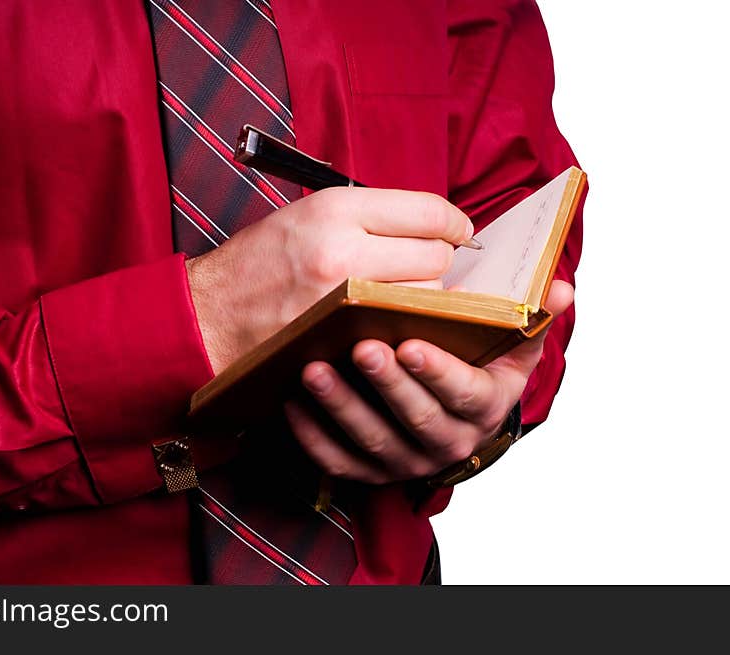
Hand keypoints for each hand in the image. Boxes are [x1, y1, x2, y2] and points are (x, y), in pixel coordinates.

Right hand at [186, 187, 472, 373]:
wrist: (210, 315)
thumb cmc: (257, 264)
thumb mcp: (305, 215)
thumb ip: (367, 216)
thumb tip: (429, 226)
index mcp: (334, 210)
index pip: (426, 212)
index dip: (454, 223)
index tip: (460, 231)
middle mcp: (343, 250)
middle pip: (435, 258)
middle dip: (438, 262)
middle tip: (422, 265)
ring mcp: (345, 300)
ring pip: (425, 298)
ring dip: (424, 297)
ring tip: (397, 294)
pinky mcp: (343, 338)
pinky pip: (402, 329)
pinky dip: (406, 325)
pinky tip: (392, 319)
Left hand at [283, 281, 574, 483]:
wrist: (445, 409)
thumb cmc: (471, 364)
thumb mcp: (507, 345)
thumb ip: (529, 317)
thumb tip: (560, 289)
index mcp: (485, 407)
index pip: (466, 393)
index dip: (439, 372)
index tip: (411, 343)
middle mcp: (448, 441)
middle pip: (417, 417)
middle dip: (388, 384)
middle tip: (360, 348)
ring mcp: (405, 460)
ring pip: (372, 439)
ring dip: (342, 405)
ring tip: (314, 368)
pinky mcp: (367, 471)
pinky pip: (337, 460)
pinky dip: (312, 435)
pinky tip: (291, 402)